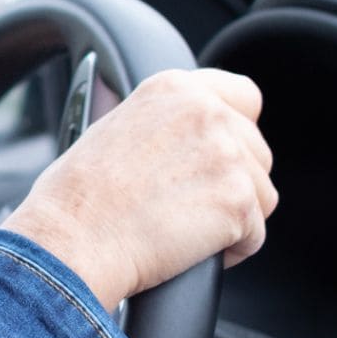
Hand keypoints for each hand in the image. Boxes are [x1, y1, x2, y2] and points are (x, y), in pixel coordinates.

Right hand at [0, 68, 276, 310]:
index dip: (238, 130)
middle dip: (233, 182)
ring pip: (262, 194)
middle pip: (257, 151)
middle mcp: (207, 111)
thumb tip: (192, 139)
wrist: (74, 237)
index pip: (244, 96)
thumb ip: (167, 120)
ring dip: (235, 218)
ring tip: (186, 228)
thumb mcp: (118, 124)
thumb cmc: (79, 195)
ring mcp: (228, 154)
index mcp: (175, 87)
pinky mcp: (238, 200)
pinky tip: (190, 248)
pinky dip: (231, 250)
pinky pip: (255, 235)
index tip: (221, 155)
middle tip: (188, 205)